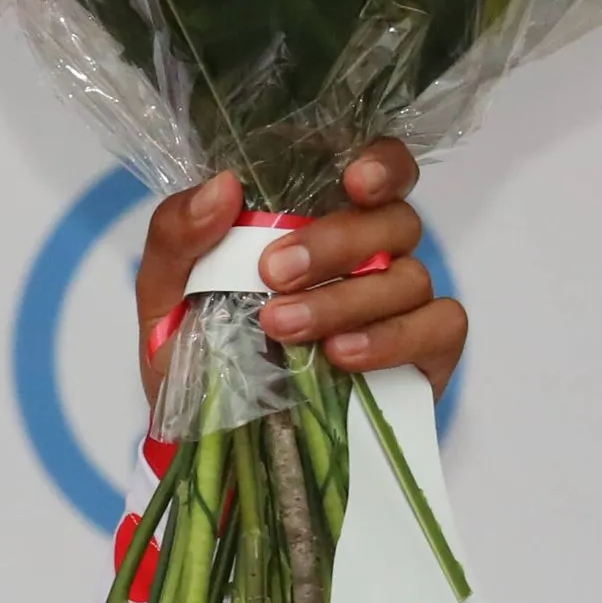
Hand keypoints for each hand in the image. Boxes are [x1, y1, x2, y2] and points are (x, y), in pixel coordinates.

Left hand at [131, 138, 466, 400]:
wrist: (205, 438)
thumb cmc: (195, 350)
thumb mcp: (164, 294)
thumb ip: (177, 235)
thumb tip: (222, 186)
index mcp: (320, 220)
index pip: (377, 170)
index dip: (381, 164)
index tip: (354, 180)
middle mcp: (372, 252)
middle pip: (392, 220)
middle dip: (334, 242)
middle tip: (274, 273)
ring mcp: (403, 302)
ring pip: (407, 276)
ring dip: (343, 299)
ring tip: (282, 328)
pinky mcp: (425, 351)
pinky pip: (437, 326)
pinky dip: (391, 338)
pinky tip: (343, 355)